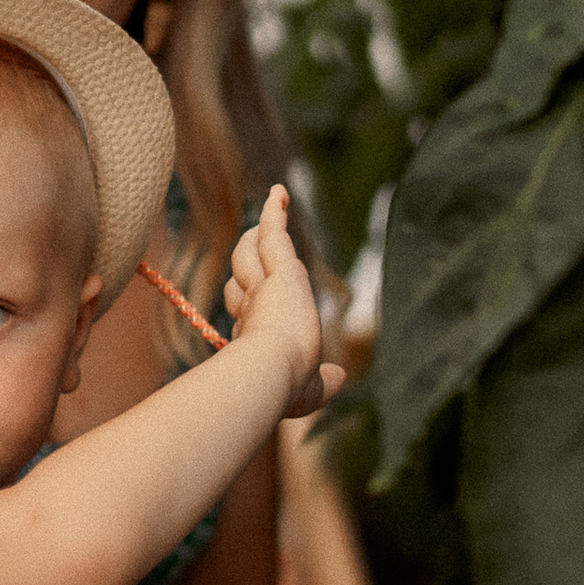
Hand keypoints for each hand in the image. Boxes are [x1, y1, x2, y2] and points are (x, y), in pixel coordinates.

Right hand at [225, 186, 343, 421]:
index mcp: (255, 331)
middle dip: (246, 265)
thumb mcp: (310, 392)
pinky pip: (273, 231)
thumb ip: (325, 384)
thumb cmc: (285, 387)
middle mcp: (252, 305)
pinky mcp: (280, 267)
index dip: (242, 302)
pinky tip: (281, 192)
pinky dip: (276, 211)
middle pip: (244, 273)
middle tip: (252, 250)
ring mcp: (263, 283)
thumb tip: (341, 376)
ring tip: (272, 211)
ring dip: (258, 235)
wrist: (271, 371)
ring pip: (251, 251)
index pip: (245, 306)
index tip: (242, 308)